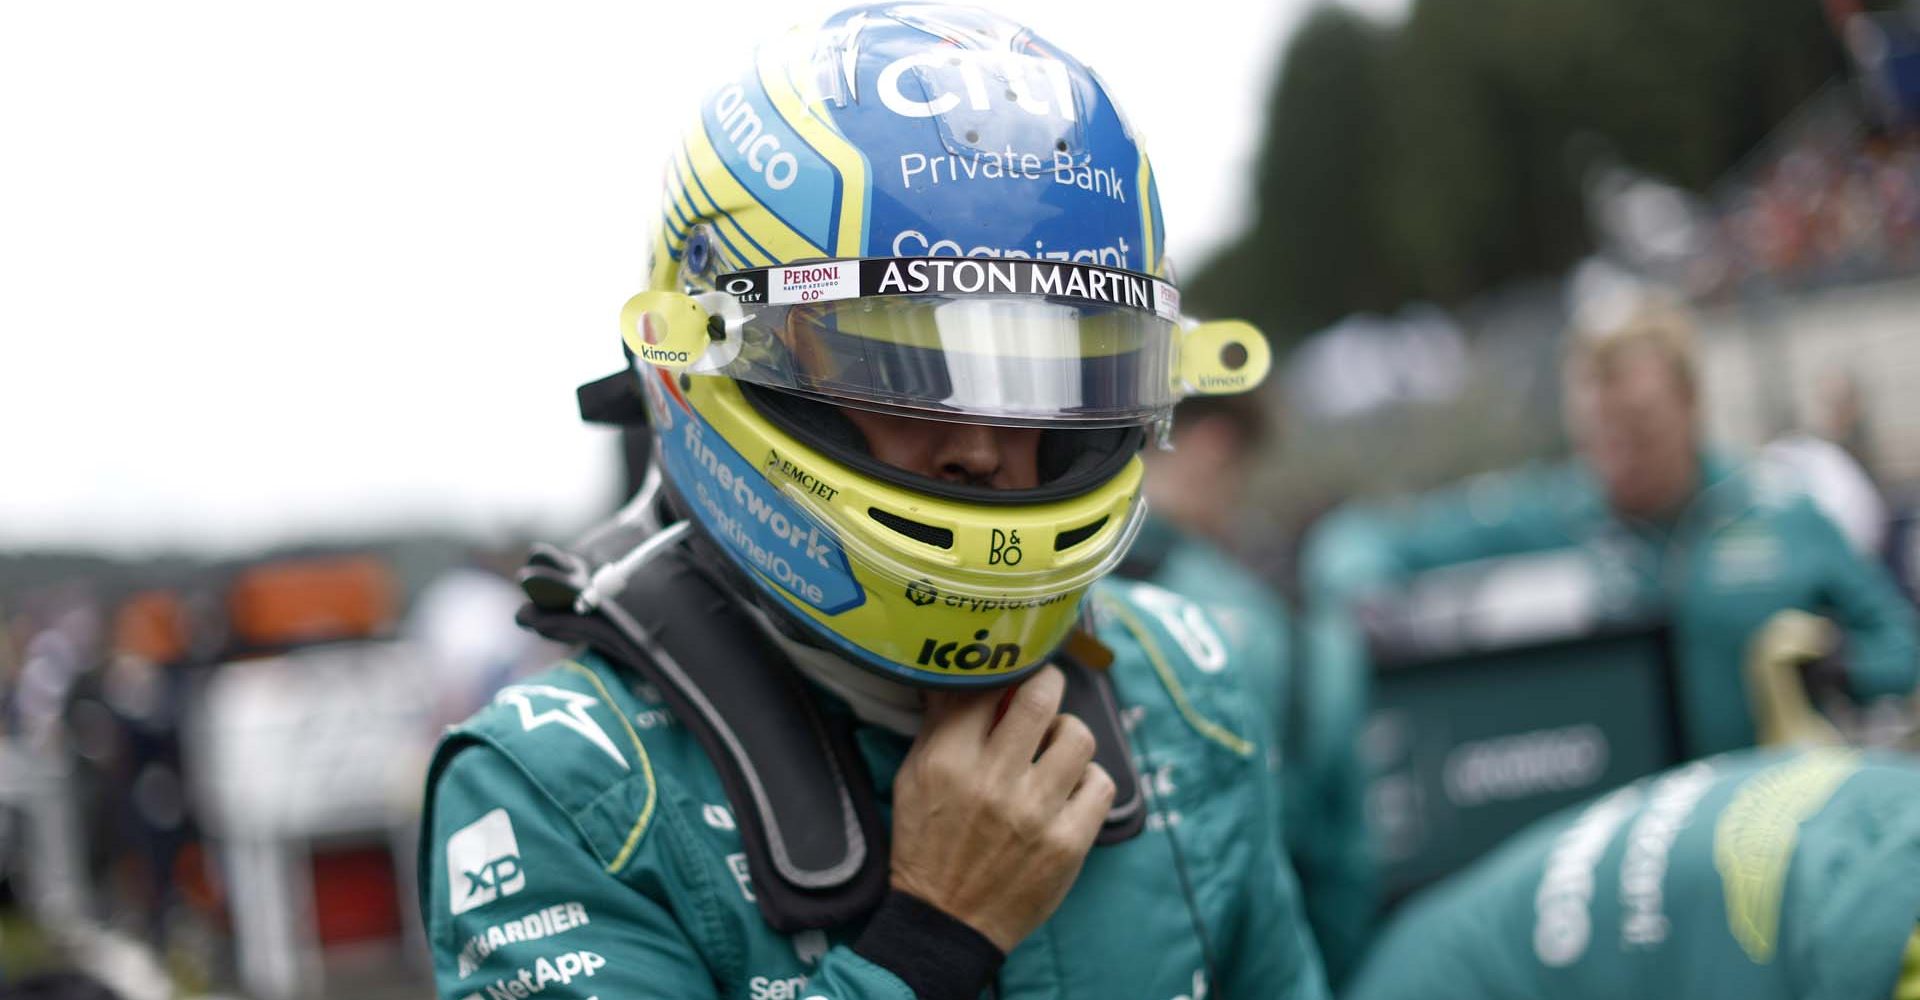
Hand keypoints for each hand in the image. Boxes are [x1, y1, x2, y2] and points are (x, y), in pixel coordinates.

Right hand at [888, 665, 1115, 952]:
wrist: (945, 923)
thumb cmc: (927, 844)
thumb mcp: (914, 778)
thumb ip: (940, 724)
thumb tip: (962, 673)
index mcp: (949, 760)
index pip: (989, 686)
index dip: (1007, 669)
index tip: (1013, 669)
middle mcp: (993, 781)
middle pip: (1041, 698)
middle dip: (1047, 684)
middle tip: (1044, 691)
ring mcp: (1035, 813)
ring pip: (1078, 736)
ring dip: (1067, 735)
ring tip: (1054, 749)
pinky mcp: (1068, 843)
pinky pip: (1101, 783)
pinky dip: (1088, 779)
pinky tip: (1068, 789)